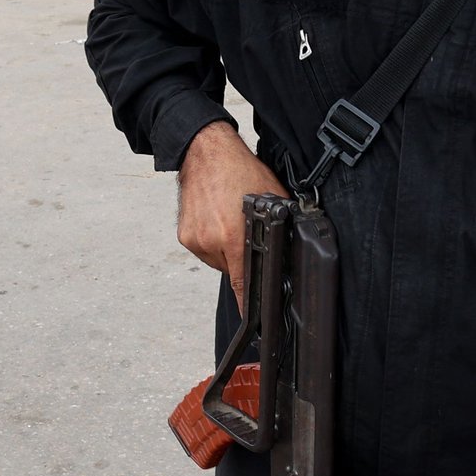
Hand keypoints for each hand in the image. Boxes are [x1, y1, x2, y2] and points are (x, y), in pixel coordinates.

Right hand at [177, 122, 287, 314]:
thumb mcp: (272, 199)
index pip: (242, 284)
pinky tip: (218, 220)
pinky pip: (206, 250)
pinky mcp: (185, 237)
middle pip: (233, 270)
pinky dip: (214, 240)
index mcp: (234, 236)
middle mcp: (211, 242)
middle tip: (245, 231)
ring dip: (227, 248)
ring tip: (230, 219)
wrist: (204, 153)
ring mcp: (195, 240)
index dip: (249, 304)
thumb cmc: (240, 170)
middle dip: (242, 257)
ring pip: (219, 260)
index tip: (255, 321)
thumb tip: (291, 250)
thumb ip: (279, 229)